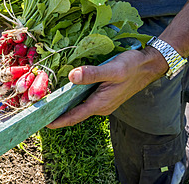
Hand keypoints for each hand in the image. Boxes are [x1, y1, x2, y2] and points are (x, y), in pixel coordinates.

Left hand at [47, 47, 167, 128]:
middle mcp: (101, 106)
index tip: (43, 123)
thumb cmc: (131, 67)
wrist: (148, 66)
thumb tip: (72, 77)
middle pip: (75, 114)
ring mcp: (103, 101)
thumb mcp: (113, 69)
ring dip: (65, 107)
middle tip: (40, 111)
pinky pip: (85, 100)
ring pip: (80, 107)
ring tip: (49, 102)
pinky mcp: (104, 95)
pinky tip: (66, 92)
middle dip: (58, 114)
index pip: (75, 116)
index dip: (59, 120)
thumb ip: (92, 74)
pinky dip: (74, 99)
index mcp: (101, 103)